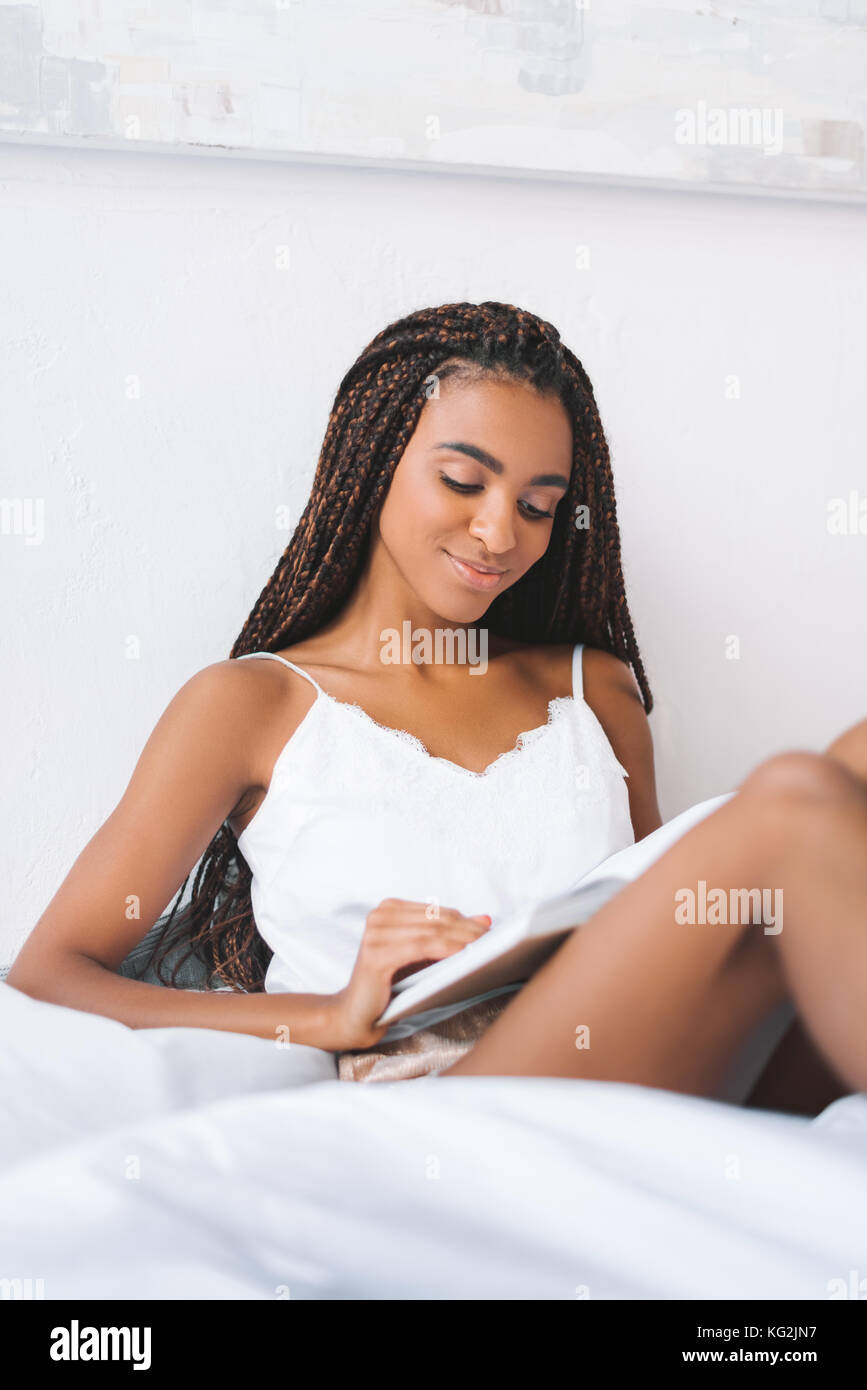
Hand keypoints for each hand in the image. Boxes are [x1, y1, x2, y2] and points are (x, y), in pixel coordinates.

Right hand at [324, 898, 491, 1051]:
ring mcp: (375, 933)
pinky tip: (464, 954)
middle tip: (493, 939)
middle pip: (436, 919)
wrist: (353, 1015)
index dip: (466, 920)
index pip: (436, 911)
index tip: (490, 930)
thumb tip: (485, 918)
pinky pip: (420, 947)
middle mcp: (379, 916)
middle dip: (468, 928)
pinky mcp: (376, 954)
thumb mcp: (422, 957)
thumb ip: (447, 936)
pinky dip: (446, 949)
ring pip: (431, 932)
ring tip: (485, 948)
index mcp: (388, 909)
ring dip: (462, 939)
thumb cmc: (389, 987)